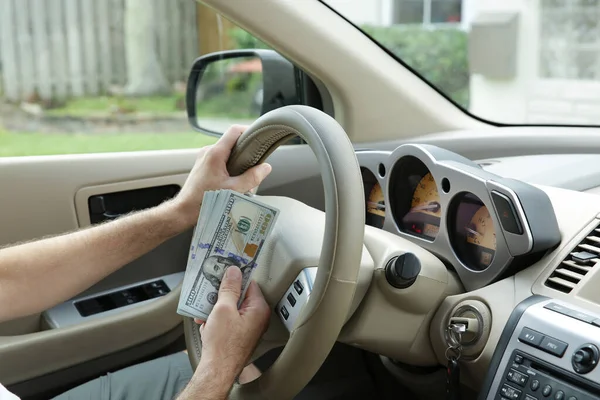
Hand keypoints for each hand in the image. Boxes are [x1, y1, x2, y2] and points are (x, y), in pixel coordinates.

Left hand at [175, 125, 271, 226]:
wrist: (184, 210)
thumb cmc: (205, 200)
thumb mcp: (234, 190)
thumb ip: (252, 178)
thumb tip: (266, 168)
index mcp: (215, 153)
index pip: (234, 131)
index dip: (249, 130)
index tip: (259, 137)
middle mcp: (208, 152)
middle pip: (232, 142)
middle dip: (246, 151)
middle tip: (256, 163)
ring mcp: (204, 158)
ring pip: (226, 152)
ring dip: (237, 162)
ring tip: (244, 177)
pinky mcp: (202, 166)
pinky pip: (219, 160)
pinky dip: (229, 167)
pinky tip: (233, 182)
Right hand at [196, 266, 270, 381]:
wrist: (217, 370)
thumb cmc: (223, 345)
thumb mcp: (223, 309)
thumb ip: (229, 288)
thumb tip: (234, 272)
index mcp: (259, 309)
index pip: (249, 283)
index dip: (235, 277)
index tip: (224, 271)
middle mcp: (257, 318)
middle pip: (239, 295)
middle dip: (222, 295)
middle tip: (210, 292)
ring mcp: (248, 327)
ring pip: (232, 308)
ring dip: (216, 307)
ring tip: (204, 311)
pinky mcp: (239, 335)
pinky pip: (229, 320)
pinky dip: (217, 319)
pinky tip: (206, 322)